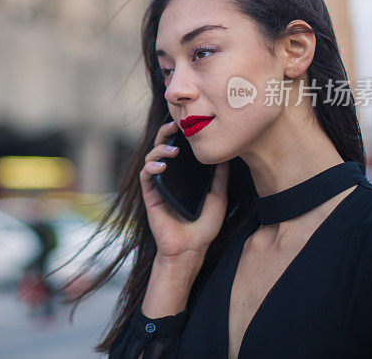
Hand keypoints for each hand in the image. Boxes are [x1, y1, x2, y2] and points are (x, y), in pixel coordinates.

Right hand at [138, 120, 229, 263]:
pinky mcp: (150, 195)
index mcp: (183, 175)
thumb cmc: (203, 226)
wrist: (191, 249)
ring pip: (151, 158)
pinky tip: (162, 166)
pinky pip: (145, 176)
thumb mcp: (218, 197)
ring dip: (159, 150)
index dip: (179, 134)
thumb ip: (220, 177)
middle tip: (174, 125)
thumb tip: (226, 155)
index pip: (178, 148)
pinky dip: (151, 167)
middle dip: (165, 133)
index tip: (187, 123)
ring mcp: (158, 185)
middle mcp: (169, 177)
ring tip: (172, 151)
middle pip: (161, 147)